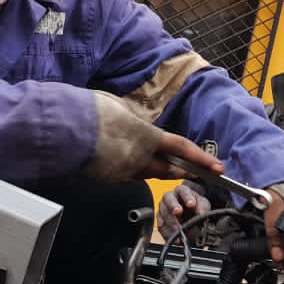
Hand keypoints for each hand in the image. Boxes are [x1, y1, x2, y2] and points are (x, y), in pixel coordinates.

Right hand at [85, 92, 223, 181]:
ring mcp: (124, 171)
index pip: (181, 149)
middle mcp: (140, 158)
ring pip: (145, 174)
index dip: (201, 158)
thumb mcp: (118, 106)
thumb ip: (131, 116)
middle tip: (192, 172)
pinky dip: (128, 168)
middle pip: (167, 170)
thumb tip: (132, 120)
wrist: (67, 132)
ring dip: (153, 170)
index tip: (217, 166)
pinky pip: (124, 174)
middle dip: (181, 171)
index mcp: (148, 137)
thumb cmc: (92, 114)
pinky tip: (120, 160)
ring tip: (154, 163)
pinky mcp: (108, 178)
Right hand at [158, 184, 210, 239]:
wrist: (189, 217)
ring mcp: (163, 209)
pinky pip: (161, 226)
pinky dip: (168, 233)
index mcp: (181, 191)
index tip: (191, 204)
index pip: (183, 190)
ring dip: (172, 222)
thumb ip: (202, 207)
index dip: (187, 197)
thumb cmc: (195, 207)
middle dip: (173, 206)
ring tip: (180, 231)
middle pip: (168, 199)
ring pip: (164, 213)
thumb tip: (201, 213)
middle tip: (178, 212)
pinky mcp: (160, 221)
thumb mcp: (202, 204)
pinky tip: (175, 238)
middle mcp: (169, 197)